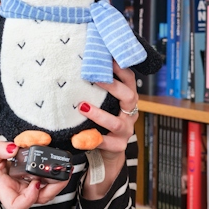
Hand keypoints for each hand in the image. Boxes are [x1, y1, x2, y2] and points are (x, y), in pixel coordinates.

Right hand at [0, 139, 68, 208]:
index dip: (29, 199)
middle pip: (38, 200)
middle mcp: (17, 193)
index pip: (16, 207)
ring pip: (46, 193)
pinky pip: (47, 184)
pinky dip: (54, 176)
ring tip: (63, 167)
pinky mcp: (32, 183)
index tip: (35, 183)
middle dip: (53, 189)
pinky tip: (57, 165)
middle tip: (60, 172)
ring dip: (57, 182)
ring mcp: (26, 189)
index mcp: (4, 190)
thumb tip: (14, 148)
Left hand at [79, 65, 137, 198]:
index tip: (108, 56)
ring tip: (82, 107)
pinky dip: (92, 140)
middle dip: (113, 86)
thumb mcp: (105, 102)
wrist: (108, 152)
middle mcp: (130, 113)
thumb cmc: (104, 121)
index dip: (121, 67)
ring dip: (99, 114)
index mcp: (128, 99)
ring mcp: (126, 130)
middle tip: (94, 78)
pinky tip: (78, 137)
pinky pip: (106, 143)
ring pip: (116, 122)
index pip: (129, 79)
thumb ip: (98, 87)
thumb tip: (81, 62)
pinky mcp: (118, 146)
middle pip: (129, 96)